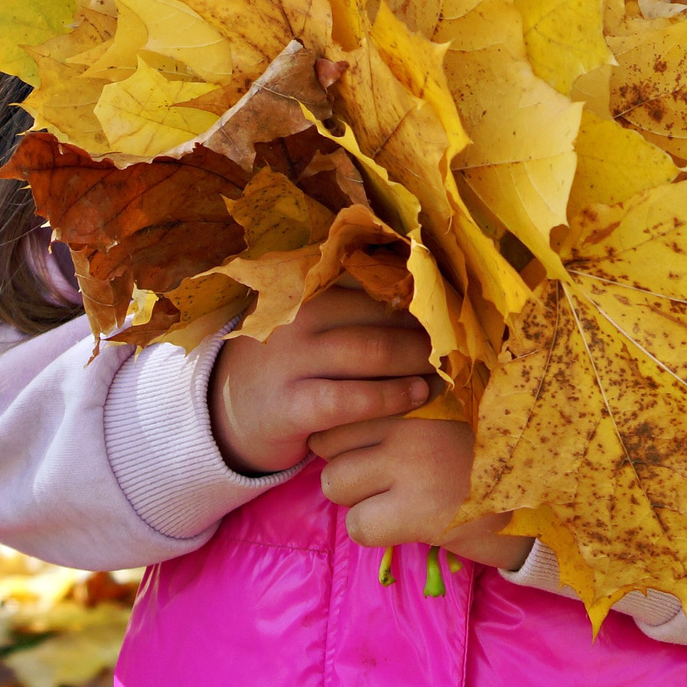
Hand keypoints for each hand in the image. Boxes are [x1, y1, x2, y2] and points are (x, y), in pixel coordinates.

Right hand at [209, 285, 436, 475]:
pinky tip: (419, 395)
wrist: (227, 413)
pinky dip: (391, 396)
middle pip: (380, 313)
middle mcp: (295, 315)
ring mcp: (289, 360)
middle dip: (425, 327)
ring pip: (371, 352)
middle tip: (459, 339)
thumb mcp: (309, 320)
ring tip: (446, 367)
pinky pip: (352, 398)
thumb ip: (352, 298)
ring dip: (417, 360)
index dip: (418, 291)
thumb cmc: (289, 360)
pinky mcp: (290, 405)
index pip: (374, 278)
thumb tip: (425, 272)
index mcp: (304, 286)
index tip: (452, 301)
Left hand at [307, 415, 531, 572]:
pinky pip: (357, 525)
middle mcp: (411, 413)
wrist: (546, 496)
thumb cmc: (491, 451)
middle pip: (329, 439)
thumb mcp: (452, 405)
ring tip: (394, 497)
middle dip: (346, 459)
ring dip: (357, 496)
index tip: (373, 440)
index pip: (347, 398)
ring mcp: (412, 462)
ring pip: (334, 482)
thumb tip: (338, 403)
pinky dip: (373, 530)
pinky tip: (404, 523)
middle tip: (382, 474)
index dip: (351, 426)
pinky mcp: (417, 511)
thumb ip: (405, 396)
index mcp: (419, 382)